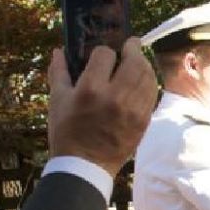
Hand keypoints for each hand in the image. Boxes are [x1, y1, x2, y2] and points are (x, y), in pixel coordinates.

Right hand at [47, 37, 157, 177]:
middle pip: (134, 62)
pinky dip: (149, 83)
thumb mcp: (57, 101)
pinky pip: (152, 95)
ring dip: (144, 64)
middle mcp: (116, 97)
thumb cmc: (66, 132)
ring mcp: (133, 110)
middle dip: (133, 48)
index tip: (102, 55)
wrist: (85, 165)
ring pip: (147, 77)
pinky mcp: (144, 121)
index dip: (103, 52)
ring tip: (138, 60)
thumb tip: (59, 50)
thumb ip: (59, 72)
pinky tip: (143, 80)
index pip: (105, 55)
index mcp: (91, 89)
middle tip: (131, 43)